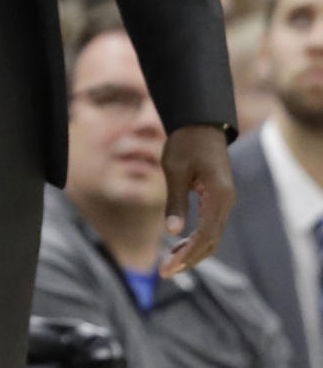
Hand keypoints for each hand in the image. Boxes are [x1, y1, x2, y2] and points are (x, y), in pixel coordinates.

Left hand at [158, 124, 234, 276]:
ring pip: (212, 236)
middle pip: (211, 241)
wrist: (200, 121)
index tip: (169, 267)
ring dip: (193, 251)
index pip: (206, 236)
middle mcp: (226, 202)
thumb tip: (172, 232)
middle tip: (165, 271)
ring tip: (170, 262)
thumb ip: (176, 201)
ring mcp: (225, 201)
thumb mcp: (175, 169)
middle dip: (189, 258)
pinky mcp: (219, 198)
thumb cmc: (185, 142)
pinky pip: (211, 225)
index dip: (188, 254)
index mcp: (218, 195)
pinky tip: (180, 244)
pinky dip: (196, 238)